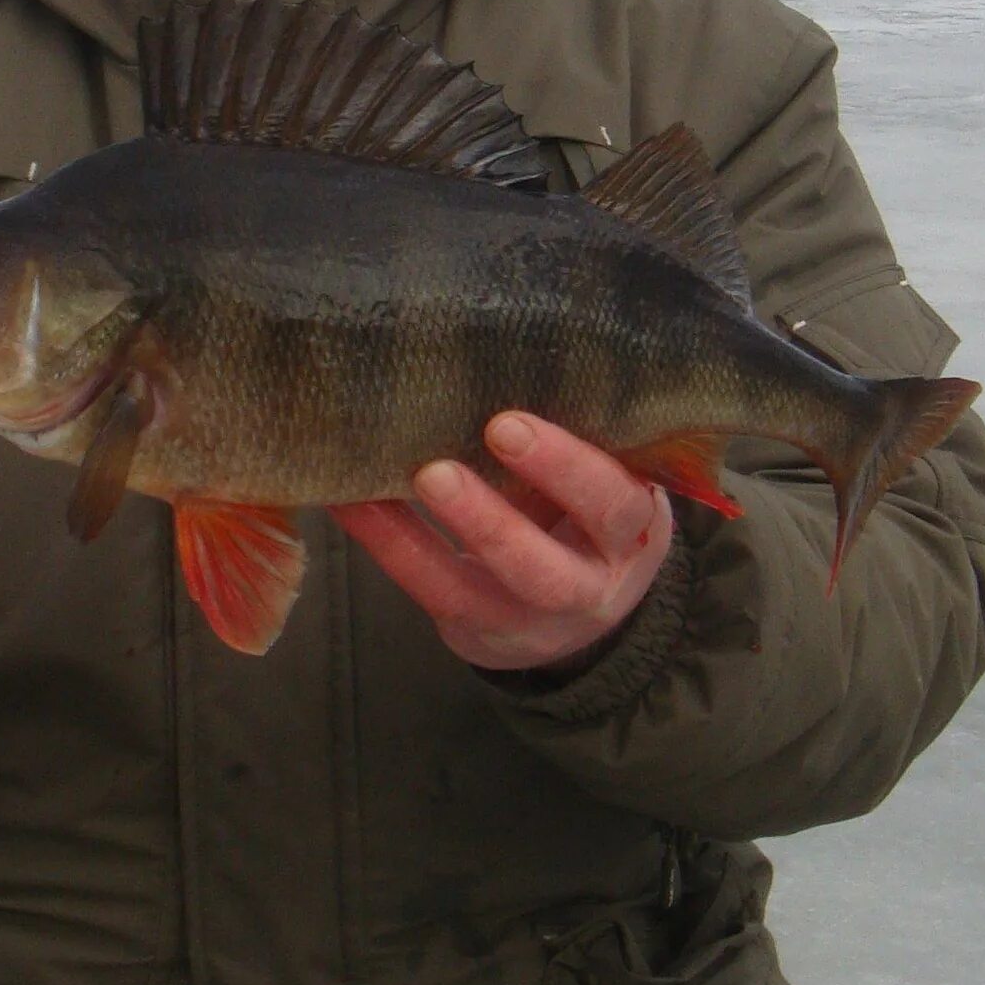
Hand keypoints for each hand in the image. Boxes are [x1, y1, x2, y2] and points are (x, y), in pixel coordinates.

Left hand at [332, 412, 675, 671]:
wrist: (582, 608)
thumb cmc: (587, 512)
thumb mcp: (603, 479)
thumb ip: (573, 437)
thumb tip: (497, 355)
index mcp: (630, 534)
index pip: (612, 504)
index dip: (564, 468)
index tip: (506, 425)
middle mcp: (588, 586)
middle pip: (547, 568)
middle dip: (492, 520)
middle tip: (437, 469)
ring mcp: (531, 620)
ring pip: (482, 589)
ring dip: (428, 535)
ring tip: (386, 483)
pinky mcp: (479, 630)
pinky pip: (431, 589)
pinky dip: (388, 542)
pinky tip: (354, 502)